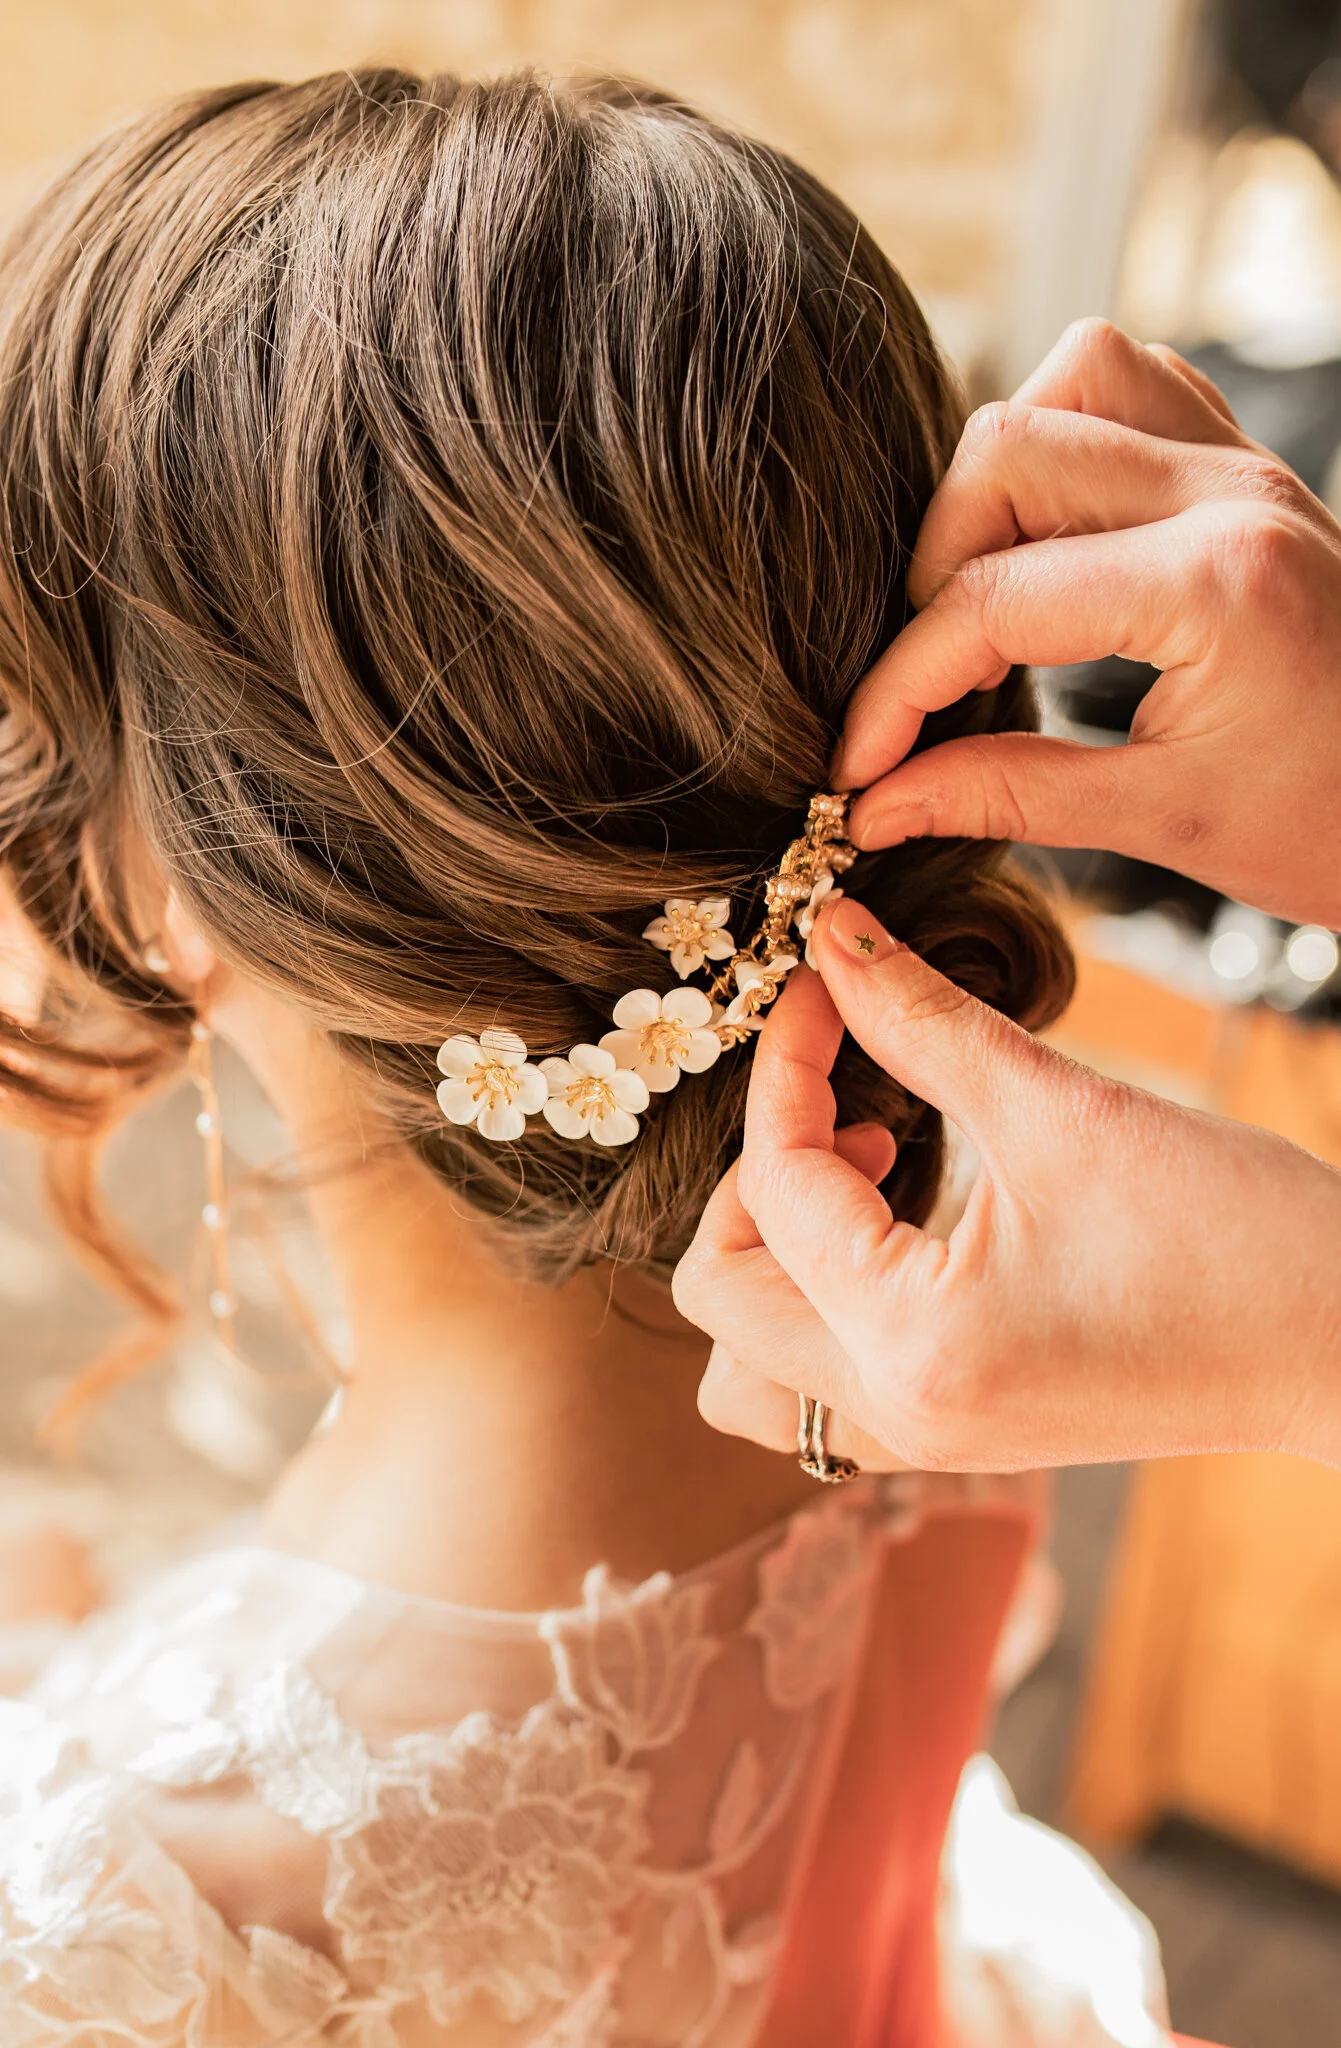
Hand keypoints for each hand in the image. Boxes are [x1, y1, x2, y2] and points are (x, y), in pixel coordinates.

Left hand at [674, 896, 1340, 1474]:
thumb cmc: (1237, 1239)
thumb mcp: (1065, 1108)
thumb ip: (923, 1019)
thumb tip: (831, 938)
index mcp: (910, 1344)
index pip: (773, 1186)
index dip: (784, 1063)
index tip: (823, 980)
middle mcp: (895, 1413)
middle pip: (717, 1298)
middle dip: (753, 1171)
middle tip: (837, 1086)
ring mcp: (923, 1436)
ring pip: (752, 1361)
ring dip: (774, 1248)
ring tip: (868, 1157)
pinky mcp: (958, 1425)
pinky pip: (822, 1372)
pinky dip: (825, 1285)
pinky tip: (908, 1201)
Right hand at [838, 319, 1340, 929]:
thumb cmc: (1332, 824)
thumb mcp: (1163, 823)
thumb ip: (1004, 794)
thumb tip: (876, 802)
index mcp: (1215, 585)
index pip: (993, 600)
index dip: (899, 685)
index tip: (860, 760)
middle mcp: (1228, 493)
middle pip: (1006, 449)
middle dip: (932, 566)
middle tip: (931, 670)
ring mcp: (1244, 463)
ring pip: (1071, 376)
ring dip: (999, 478)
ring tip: (992, 588)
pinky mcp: (1248, 463)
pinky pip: (1134, 386)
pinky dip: (1069, 441)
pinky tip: (1056, 541)